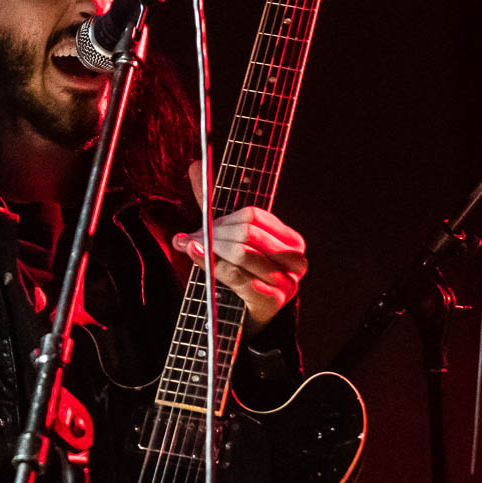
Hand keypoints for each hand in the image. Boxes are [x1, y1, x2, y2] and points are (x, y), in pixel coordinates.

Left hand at [171, 163, 306, 332]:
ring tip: (190, 249)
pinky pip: (239, 278)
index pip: (252, 216)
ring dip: (210, 251)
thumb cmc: (242, 274)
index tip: (199, 226)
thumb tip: (194, 164)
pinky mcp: (273, 301)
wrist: (254, 318)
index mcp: (289, 238)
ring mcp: (286, 280)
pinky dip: (215, 268)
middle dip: (213, 235)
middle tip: (187, 240)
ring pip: (242, 255)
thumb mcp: (228, 238)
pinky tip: (200, 261)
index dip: (221, 219)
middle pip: (247, 233)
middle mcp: (294, 258)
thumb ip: (212, 204)